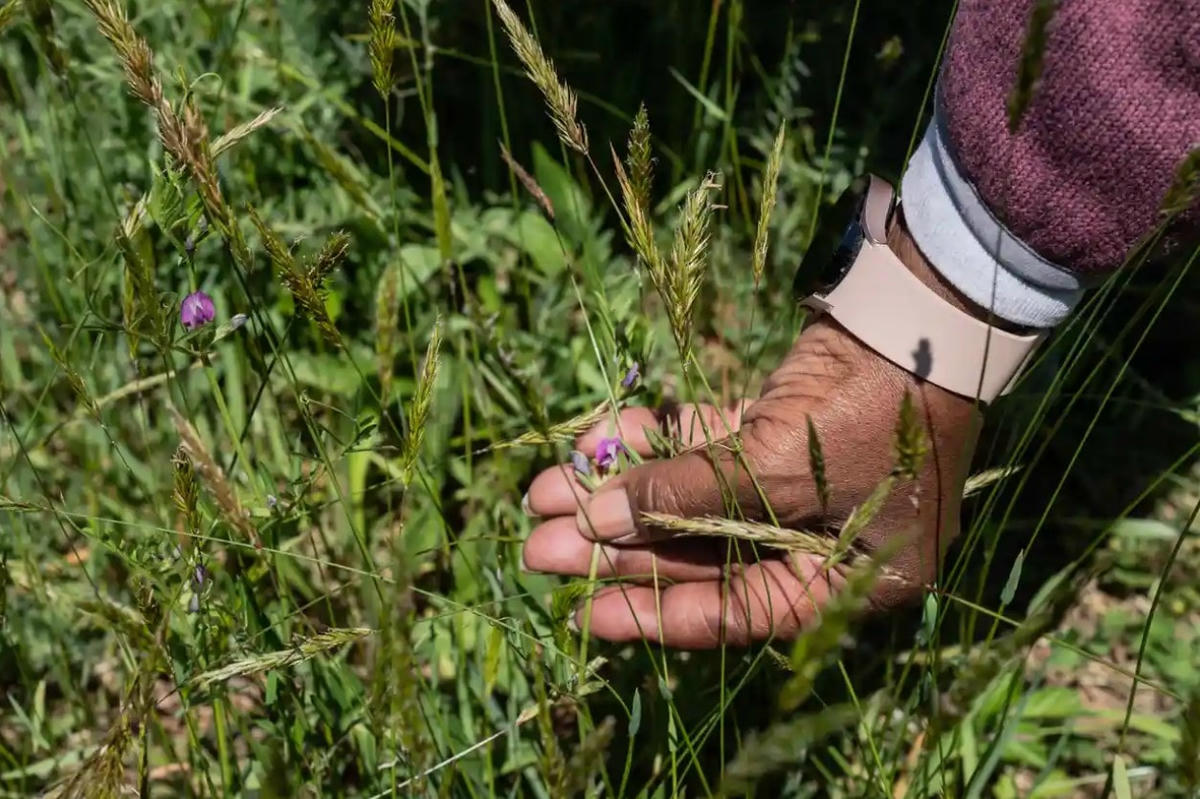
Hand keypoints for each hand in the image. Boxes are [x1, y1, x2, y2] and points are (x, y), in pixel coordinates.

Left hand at [521, 216, 982, 647]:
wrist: (922, 312)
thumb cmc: (869, 412)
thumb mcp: (775, 469)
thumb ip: (683, 499)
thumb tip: (591, 526)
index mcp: (846, 583)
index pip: (734, 612)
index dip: (653, 612)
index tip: (581, 609)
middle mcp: (818, 541)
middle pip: (698, 554)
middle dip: (617, 545)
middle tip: (540, 547)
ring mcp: (796, 484)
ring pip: (690, 497)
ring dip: (621, 491)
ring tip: (545, 491)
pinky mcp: (773, 433)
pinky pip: (702, 449)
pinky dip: (655, 443)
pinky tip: (595, 440)